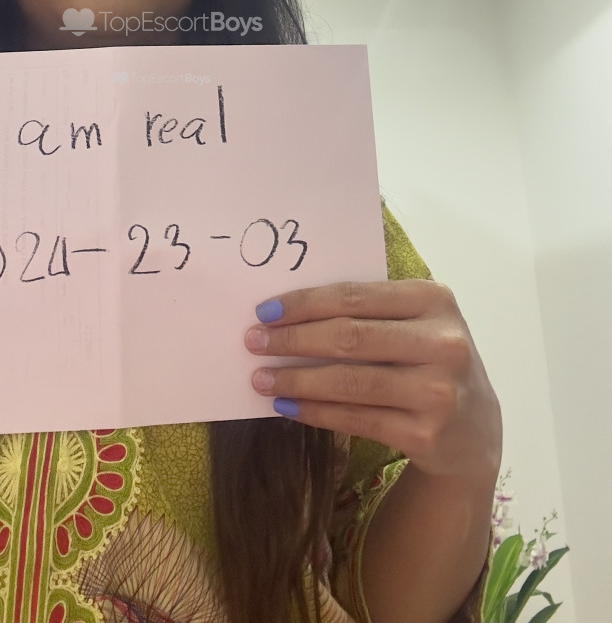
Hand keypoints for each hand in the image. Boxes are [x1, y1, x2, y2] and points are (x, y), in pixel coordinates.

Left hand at [245, 279, 501, 481]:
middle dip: (292, 340)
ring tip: (261, 380)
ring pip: (349, 382)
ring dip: (296, 380)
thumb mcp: (415, 322)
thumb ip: (368, 311)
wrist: (475, 429)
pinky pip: (356, 419)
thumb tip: (287, 313)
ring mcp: (437, 391)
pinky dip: (315, 412)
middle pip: (349, 338)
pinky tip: (288, 407)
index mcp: (435, 299)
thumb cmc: (429, 359)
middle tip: (253, 343)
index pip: (355, 296)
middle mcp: (443, 343)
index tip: (264, 311)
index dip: (304, 303)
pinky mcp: (426, 434)